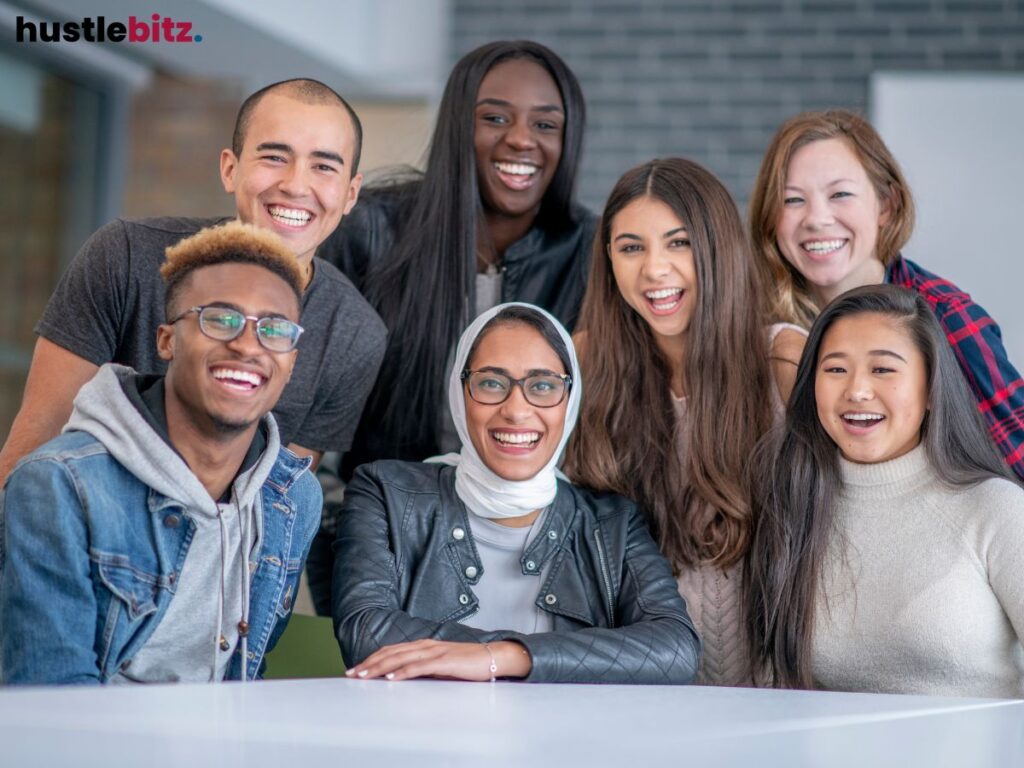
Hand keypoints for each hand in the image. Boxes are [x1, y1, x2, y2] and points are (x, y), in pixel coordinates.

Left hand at [345, 639, 531, 681]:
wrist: (493, 658)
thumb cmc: (467, 664)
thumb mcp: (439, 666)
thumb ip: (422, 668)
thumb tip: (402, 678)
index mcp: (423, 645)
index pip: (391, 650)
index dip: (372, 659)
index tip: (356, 670)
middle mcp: (426, 645)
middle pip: (390, 653)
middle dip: (368, 664)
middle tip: (351, 674)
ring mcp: (434, 652)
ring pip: (400, 658)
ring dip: (379, 668)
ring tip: (363, 676)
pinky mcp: (444, 661)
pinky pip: (419, 667)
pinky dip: (403, 671)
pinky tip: (391, 677)